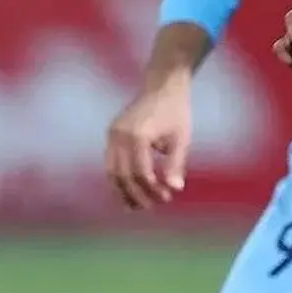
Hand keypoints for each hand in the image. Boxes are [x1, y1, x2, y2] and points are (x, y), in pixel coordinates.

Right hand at [104, 74, 191, 209]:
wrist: (163, 86)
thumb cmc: (176, 112)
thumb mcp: (181, 138)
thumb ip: (176, 163)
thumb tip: (175, 189)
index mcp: (137, 135)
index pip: (141, 172)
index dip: (152, 189)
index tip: (166, 197)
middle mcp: (119, 135)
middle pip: (123, 175)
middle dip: (137, 194)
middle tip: (152, 206)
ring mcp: (112, 134)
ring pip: (111, 172)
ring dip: (123, 191)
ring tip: (137, 206)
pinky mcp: (111, 133)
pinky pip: (111, 162)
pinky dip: (119, 178)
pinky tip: (130, 190)